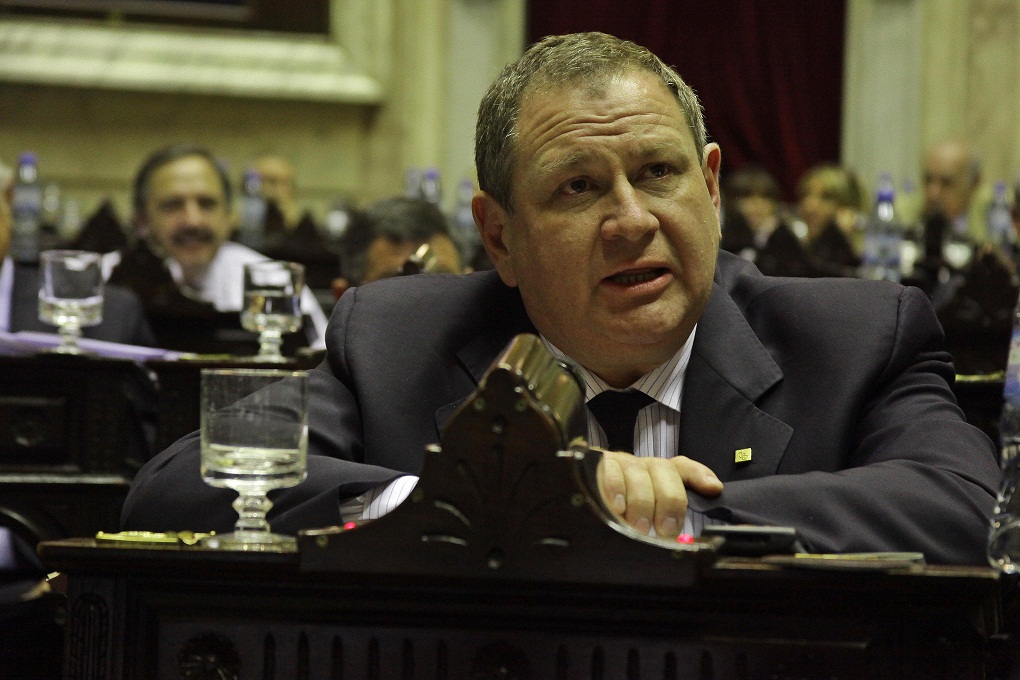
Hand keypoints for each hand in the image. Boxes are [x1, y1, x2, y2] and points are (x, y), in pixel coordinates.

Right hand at [597, 451, 722, 538]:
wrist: (584, 491)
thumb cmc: (622, 509)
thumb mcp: (648, 516)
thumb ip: (668, 522)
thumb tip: (684, 539)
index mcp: (660, 473)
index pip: (684, 467)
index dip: (700, 475)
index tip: (713, 489)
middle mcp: (643, 465)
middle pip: (663, 471)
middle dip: (668, 501)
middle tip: (664, 530)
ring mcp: (621, 463)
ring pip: (637, 472)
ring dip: (640, 501)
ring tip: (638, 528)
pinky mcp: (598, 465)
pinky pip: (608, 471)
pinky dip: (613, 488)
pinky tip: (615, 507)